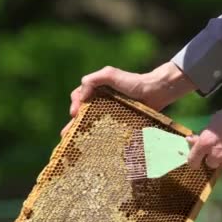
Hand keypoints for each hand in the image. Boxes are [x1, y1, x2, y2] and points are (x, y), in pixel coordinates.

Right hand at [61, 62, 195, 135]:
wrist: (155, 92)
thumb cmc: (132, 82)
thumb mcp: (110, 75)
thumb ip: (93, 80)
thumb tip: (81, 98)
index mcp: (96, 91)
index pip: (78, 98)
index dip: (74, 105)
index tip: (75, 114)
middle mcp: (101, 102)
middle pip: (82, 114)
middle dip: (72, 125)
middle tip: (66, 136)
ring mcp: (110, 114)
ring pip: (92, 124)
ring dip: (82, 133)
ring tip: (75, 144)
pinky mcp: (119, 123)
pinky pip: (106, 131)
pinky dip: (98, 138)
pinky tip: (94, 147)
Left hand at [186, 84, 221, 169]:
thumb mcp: (214, 120)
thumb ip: (203, 134)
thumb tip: (193, 140)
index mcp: (206, 143)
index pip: (193, 161)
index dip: (194, 161)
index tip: (197, 160)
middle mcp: (216, 155)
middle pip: (211, 164)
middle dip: (214, 157)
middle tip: (221, 147)